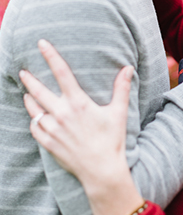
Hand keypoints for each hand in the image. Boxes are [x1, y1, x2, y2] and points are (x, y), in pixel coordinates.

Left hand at [19, 40, 131, 187]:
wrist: (101, 170)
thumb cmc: (112, 140)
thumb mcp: (118, 112)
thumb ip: (121, 88)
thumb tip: (128, 68)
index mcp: (78, 103)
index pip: (61, 73)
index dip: (50, 55)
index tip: (41, 44)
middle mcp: (62, 114)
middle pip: (38, 90)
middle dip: (29, 79)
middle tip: (23, 71)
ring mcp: (52, 129)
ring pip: (33, 109)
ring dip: (29, 99)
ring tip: (28, 93)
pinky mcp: (48, 143)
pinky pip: (34, 127)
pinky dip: (34, 120)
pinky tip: (36, 117)